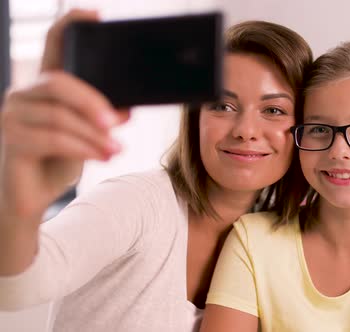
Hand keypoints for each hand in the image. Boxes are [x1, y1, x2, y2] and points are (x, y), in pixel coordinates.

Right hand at [0, 9, 129, 221]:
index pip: (52, 45)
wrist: (33, 197)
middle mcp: (23, 94)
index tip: (96, 13)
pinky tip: (103, 156)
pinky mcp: (11, 141)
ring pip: (59, 116)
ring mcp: (12, 117)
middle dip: (93, 101)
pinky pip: (53, 139)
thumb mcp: (88, 135)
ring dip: (94, 135)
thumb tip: (128, 108)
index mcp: (44, 86)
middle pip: (58, 82)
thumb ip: (102, 117)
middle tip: (117, 122)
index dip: (70, 24)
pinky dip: (84, 148)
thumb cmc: (59, 161)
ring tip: (115, 149)